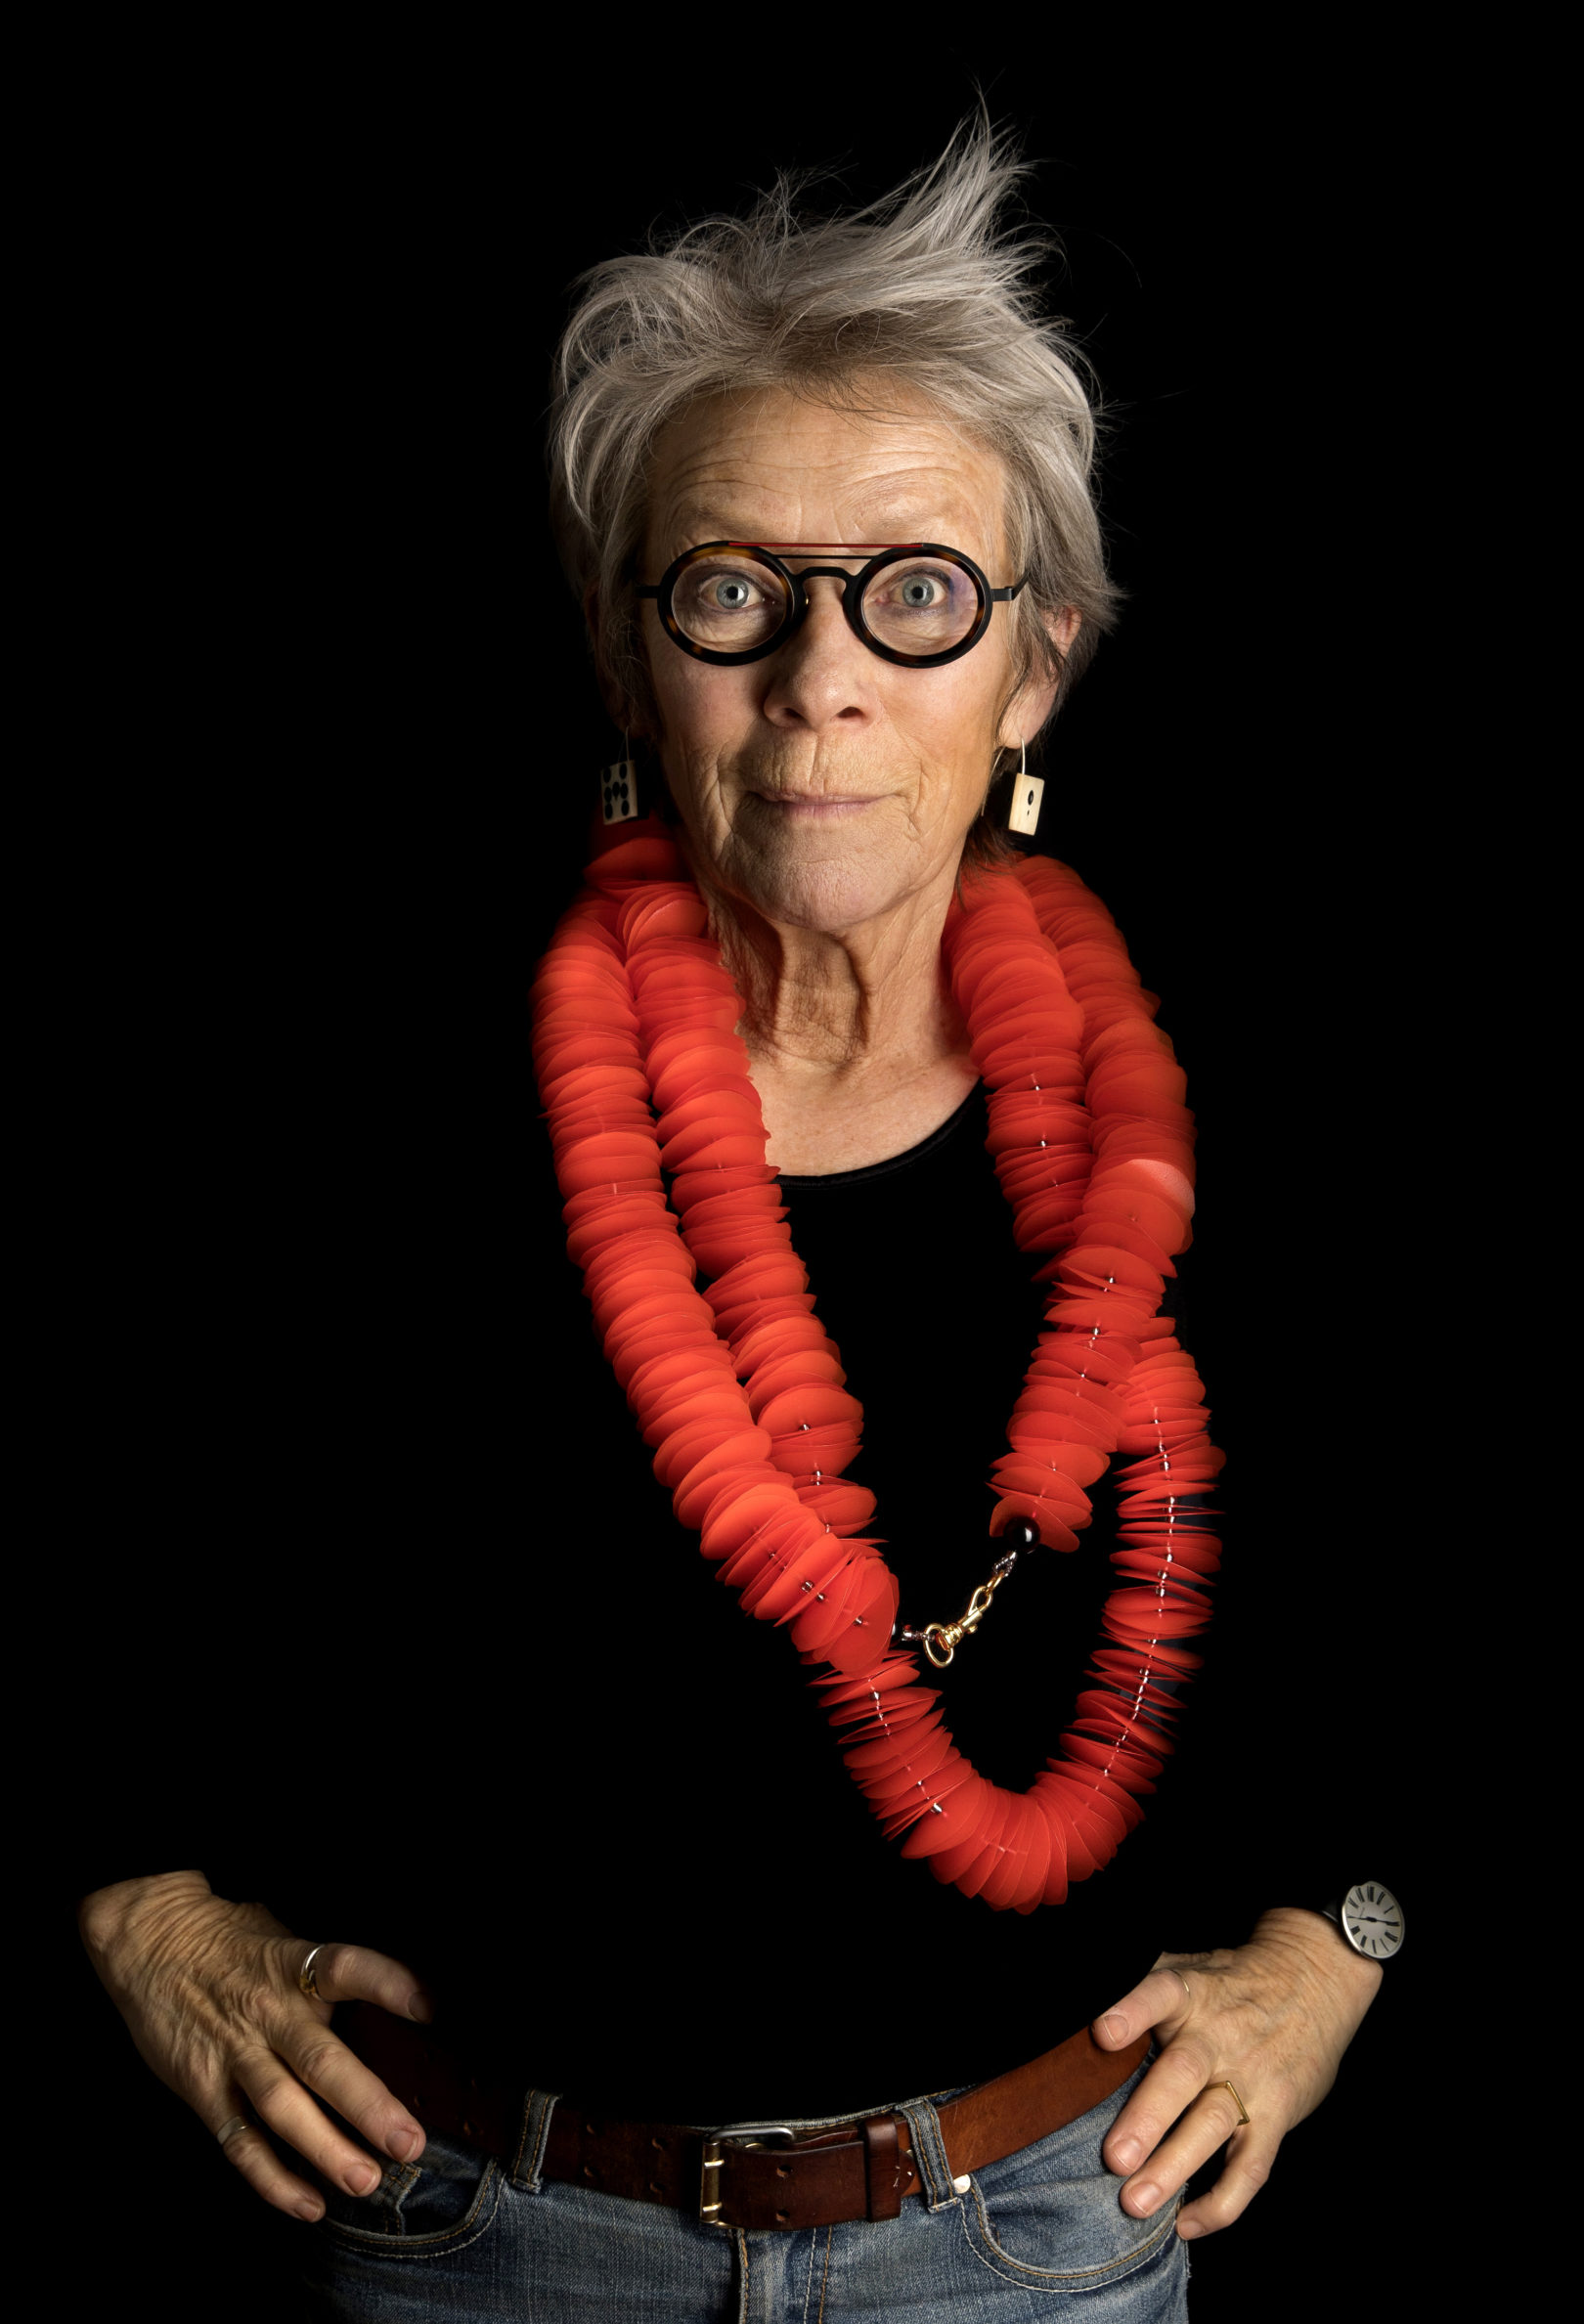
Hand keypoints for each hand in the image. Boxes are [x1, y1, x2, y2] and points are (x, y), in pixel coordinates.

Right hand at [77, 1870, 435, 2222]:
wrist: (151, 1942)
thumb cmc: (230, 1940)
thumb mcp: (283, 1937)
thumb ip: (326, 1969)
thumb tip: (394, 1991)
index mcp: (294, 1966)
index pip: (346, 1968)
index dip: (387, 1984)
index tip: (429, 2007)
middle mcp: (268, 2012)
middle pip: (321, 2061)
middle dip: (367, 2106)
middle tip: (408, 2142)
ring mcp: (234, 2053)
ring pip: (282, 2109)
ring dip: (325, 2150)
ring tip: (364, 2181)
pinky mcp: (203, 2087)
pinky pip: (240, 2140)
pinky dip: (273, 2177)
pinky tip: (308, 2202)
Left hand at [1091, 1906, 1382, 2239]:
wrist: (1312, 1980)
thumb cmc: (1228, 1984)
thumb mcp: (1188, 1968)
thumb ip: (1138, 1989)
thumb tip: (1072, 2008)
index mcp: (1191, 1993)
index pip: (1160, 1992)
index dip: (1132, 2011)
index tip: (1103, 2033)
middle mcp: (1219, 2035)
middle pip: (1183, 2072)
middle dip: (1149, 2116)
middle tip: (1114, 2157)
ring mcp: (1250, 2077)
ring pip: (1212, 2123)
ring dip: (1175, 2165)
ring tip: (1136, 2201)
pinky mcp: (1277, 2114)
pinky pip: (1253, 2165)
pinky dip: (1223, 2200)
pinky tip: (1187, 2223)